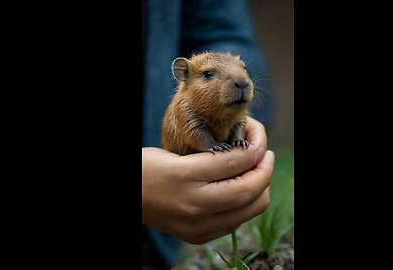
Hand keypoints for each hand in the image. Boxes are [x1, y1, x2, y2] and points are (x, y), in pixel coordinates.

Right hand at [142, 116, 274, 243]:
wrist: (127, 195)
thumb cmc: (148, 168)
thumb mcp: (178, 154)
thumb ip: (214, 157)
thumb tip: (250, 154)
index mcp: (186, 176)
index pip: (235, 163)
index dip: (255, 148)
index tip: (259, 140)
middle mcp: (193, 205)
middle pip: (248, 191)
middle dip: (265, 170)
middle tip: (265, 154)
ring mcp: (196, 225)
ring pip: (248, 210)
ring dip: (261, 189)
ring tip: (257, 171)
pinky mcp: (197, 236)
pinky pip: (234, 223)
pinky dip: (246, 205)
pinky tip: (241, 190)